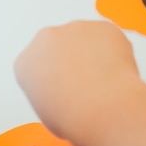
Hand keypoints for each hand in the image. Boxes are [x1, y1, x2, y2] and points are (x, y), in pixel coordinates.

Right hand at [14, 20, 138, 137]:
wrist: (102, 107)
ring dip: (96, 55)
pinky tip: (119, 71)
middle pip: (61, 47)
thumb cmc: (74, 118)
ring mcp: (75, 29)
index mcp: (26, 63)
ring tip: (107, 81)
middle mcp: (46, 39)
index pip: (38, 65)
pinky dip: (117, 51)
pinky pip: (111, 38)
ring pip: (87, 40)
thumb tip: (67, 99)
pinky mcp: (103, 27)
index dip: (57, 78)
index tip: (69, 88)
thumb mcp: (48, 115)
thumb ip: (52, 97)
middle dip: (75, 61)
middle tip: (91, 83)